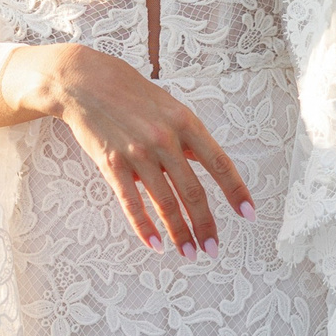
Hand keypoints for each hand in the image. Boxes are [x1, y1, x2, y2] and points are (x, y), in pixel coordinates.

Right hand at [7, 44, 252, 255]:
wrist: (87, 82)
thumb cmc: (133, 93)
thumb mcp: (171, 107)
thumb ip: (189, 138)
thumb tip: (209, 165)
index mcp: (186, 123)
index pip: (219, 163)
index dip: (236, 191)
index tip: (249, 214)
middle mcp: (165, 140)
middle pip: (192, 191)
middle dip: (205, 224)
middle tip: (213, 249)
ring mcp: (137, 154)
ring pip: (165, 202)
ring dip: (178, 233)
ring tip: (189, 252)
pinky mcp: (112, 165)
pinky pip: (131, 203)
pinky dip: (144, 227)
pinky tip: (155, 245)